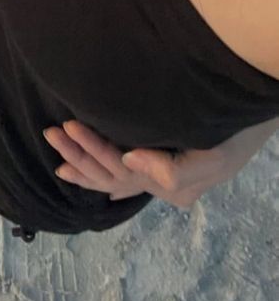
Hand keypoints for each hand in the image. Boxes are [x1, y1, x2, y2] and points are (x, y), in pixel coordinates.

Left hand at [44, 119, 235, 207]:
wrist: (250, 117)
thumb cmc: (234, 135)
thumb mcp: (211, 156)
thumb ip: (172, 168)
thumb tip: (127, 159)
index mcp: (169, 183)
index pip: (119, 170)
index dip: (90, 150)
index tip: (66, 128)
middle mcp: (161, 183)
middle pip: (111, 174)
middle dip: (79, 154)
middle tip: (50, 132)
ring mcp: (161, 174)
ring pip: (114, 172)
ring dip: (83, 159)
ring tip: (56, 140)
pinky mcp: (163, 158)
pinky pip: (124, 172)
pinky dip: (100, 173)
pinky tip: (79, 172)